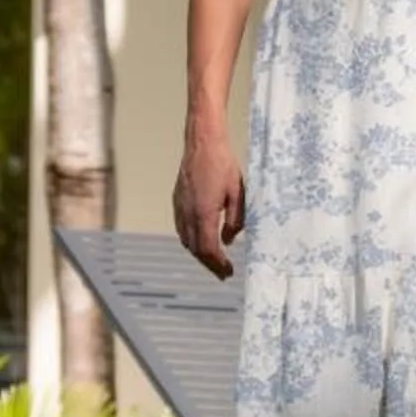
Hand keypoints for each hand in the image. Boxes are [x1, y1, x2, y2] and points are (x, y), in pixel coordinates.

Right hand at [173, 133, 244, 277]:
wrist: (203, 143)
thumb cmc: (224, 165)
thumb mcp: (238, 194)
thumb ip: (235, 220)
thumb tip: (229, 241)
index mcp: (204, 213)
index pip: (208, 248)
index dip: (218, 264)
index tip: (229, 272)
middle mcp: (188, 213)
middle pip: (195, 249)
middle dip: (209, 264)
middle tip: (223, 273)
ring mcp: (180, 207)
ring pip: (186, 240)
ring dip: (199, 254)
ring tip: (214, 261)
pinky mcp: (177, 200)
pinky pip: (181, 228)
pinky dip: (190, 241)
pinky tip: (200, 242)